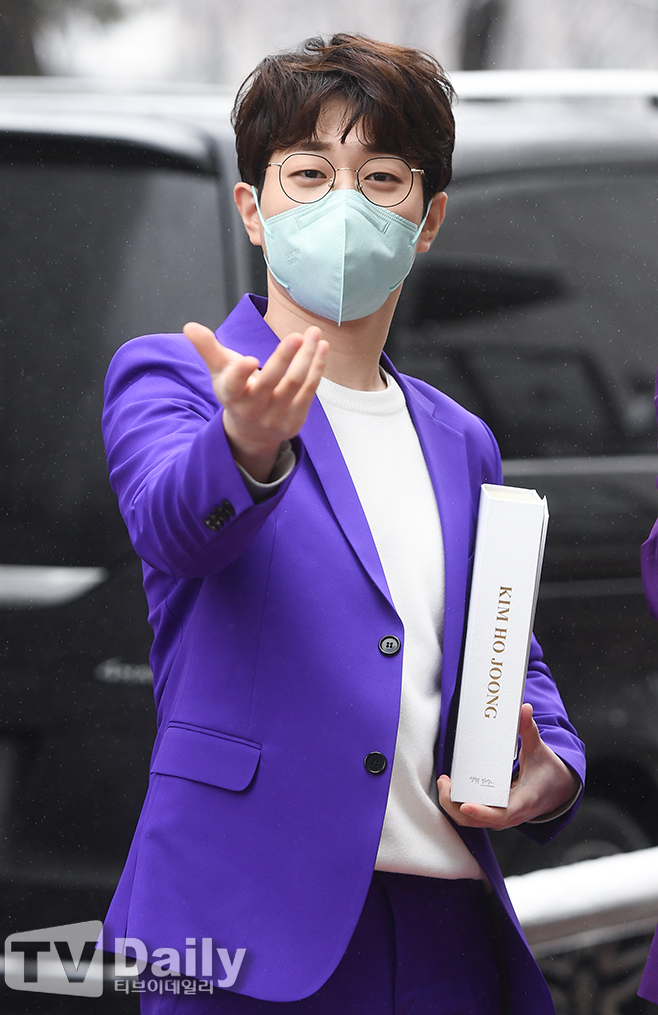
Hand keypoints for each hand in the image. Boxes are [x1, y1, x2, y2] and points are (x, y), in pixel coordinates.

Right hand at [183, 322, 327, 481]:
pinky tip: (321, 348)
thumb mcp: (219, 372)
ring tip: (313, 333)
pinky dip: (317, 368)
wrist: (252, 433)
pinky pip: (309, 390)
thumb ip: (208, 348)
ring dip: (307, 357)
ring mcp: (276, 417)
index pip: (234, 385)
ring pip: (295, 383)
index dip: (241, 373)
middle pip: (271, 382)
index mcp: (232, 394)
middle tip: (296, 336)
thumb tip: (189, 326)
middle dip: (284, 358)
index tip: (250, 360)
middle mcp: (253, 408)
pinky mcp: (295, 420)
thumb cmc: (236, 393)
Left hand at [437, 703, 578, 829]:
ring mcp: (503, 818)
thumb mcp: (539, 750)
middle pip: (478, 820)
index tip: (465, 805)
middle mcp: (512, 815)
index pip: (502, 814)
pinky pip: (474, 817)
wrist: (558, 790)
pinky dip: (459, 806)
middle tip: (444, 781)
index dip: (482, 811)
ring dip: (454, 806)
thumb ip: (529, 730)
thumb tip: (524, 708)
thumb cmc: (548, 772)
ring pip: (473, 821)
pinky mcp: (496, 815)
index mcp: (524, 801)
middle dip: (455, 805)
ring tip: (444, 782)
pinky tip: (451, 789)